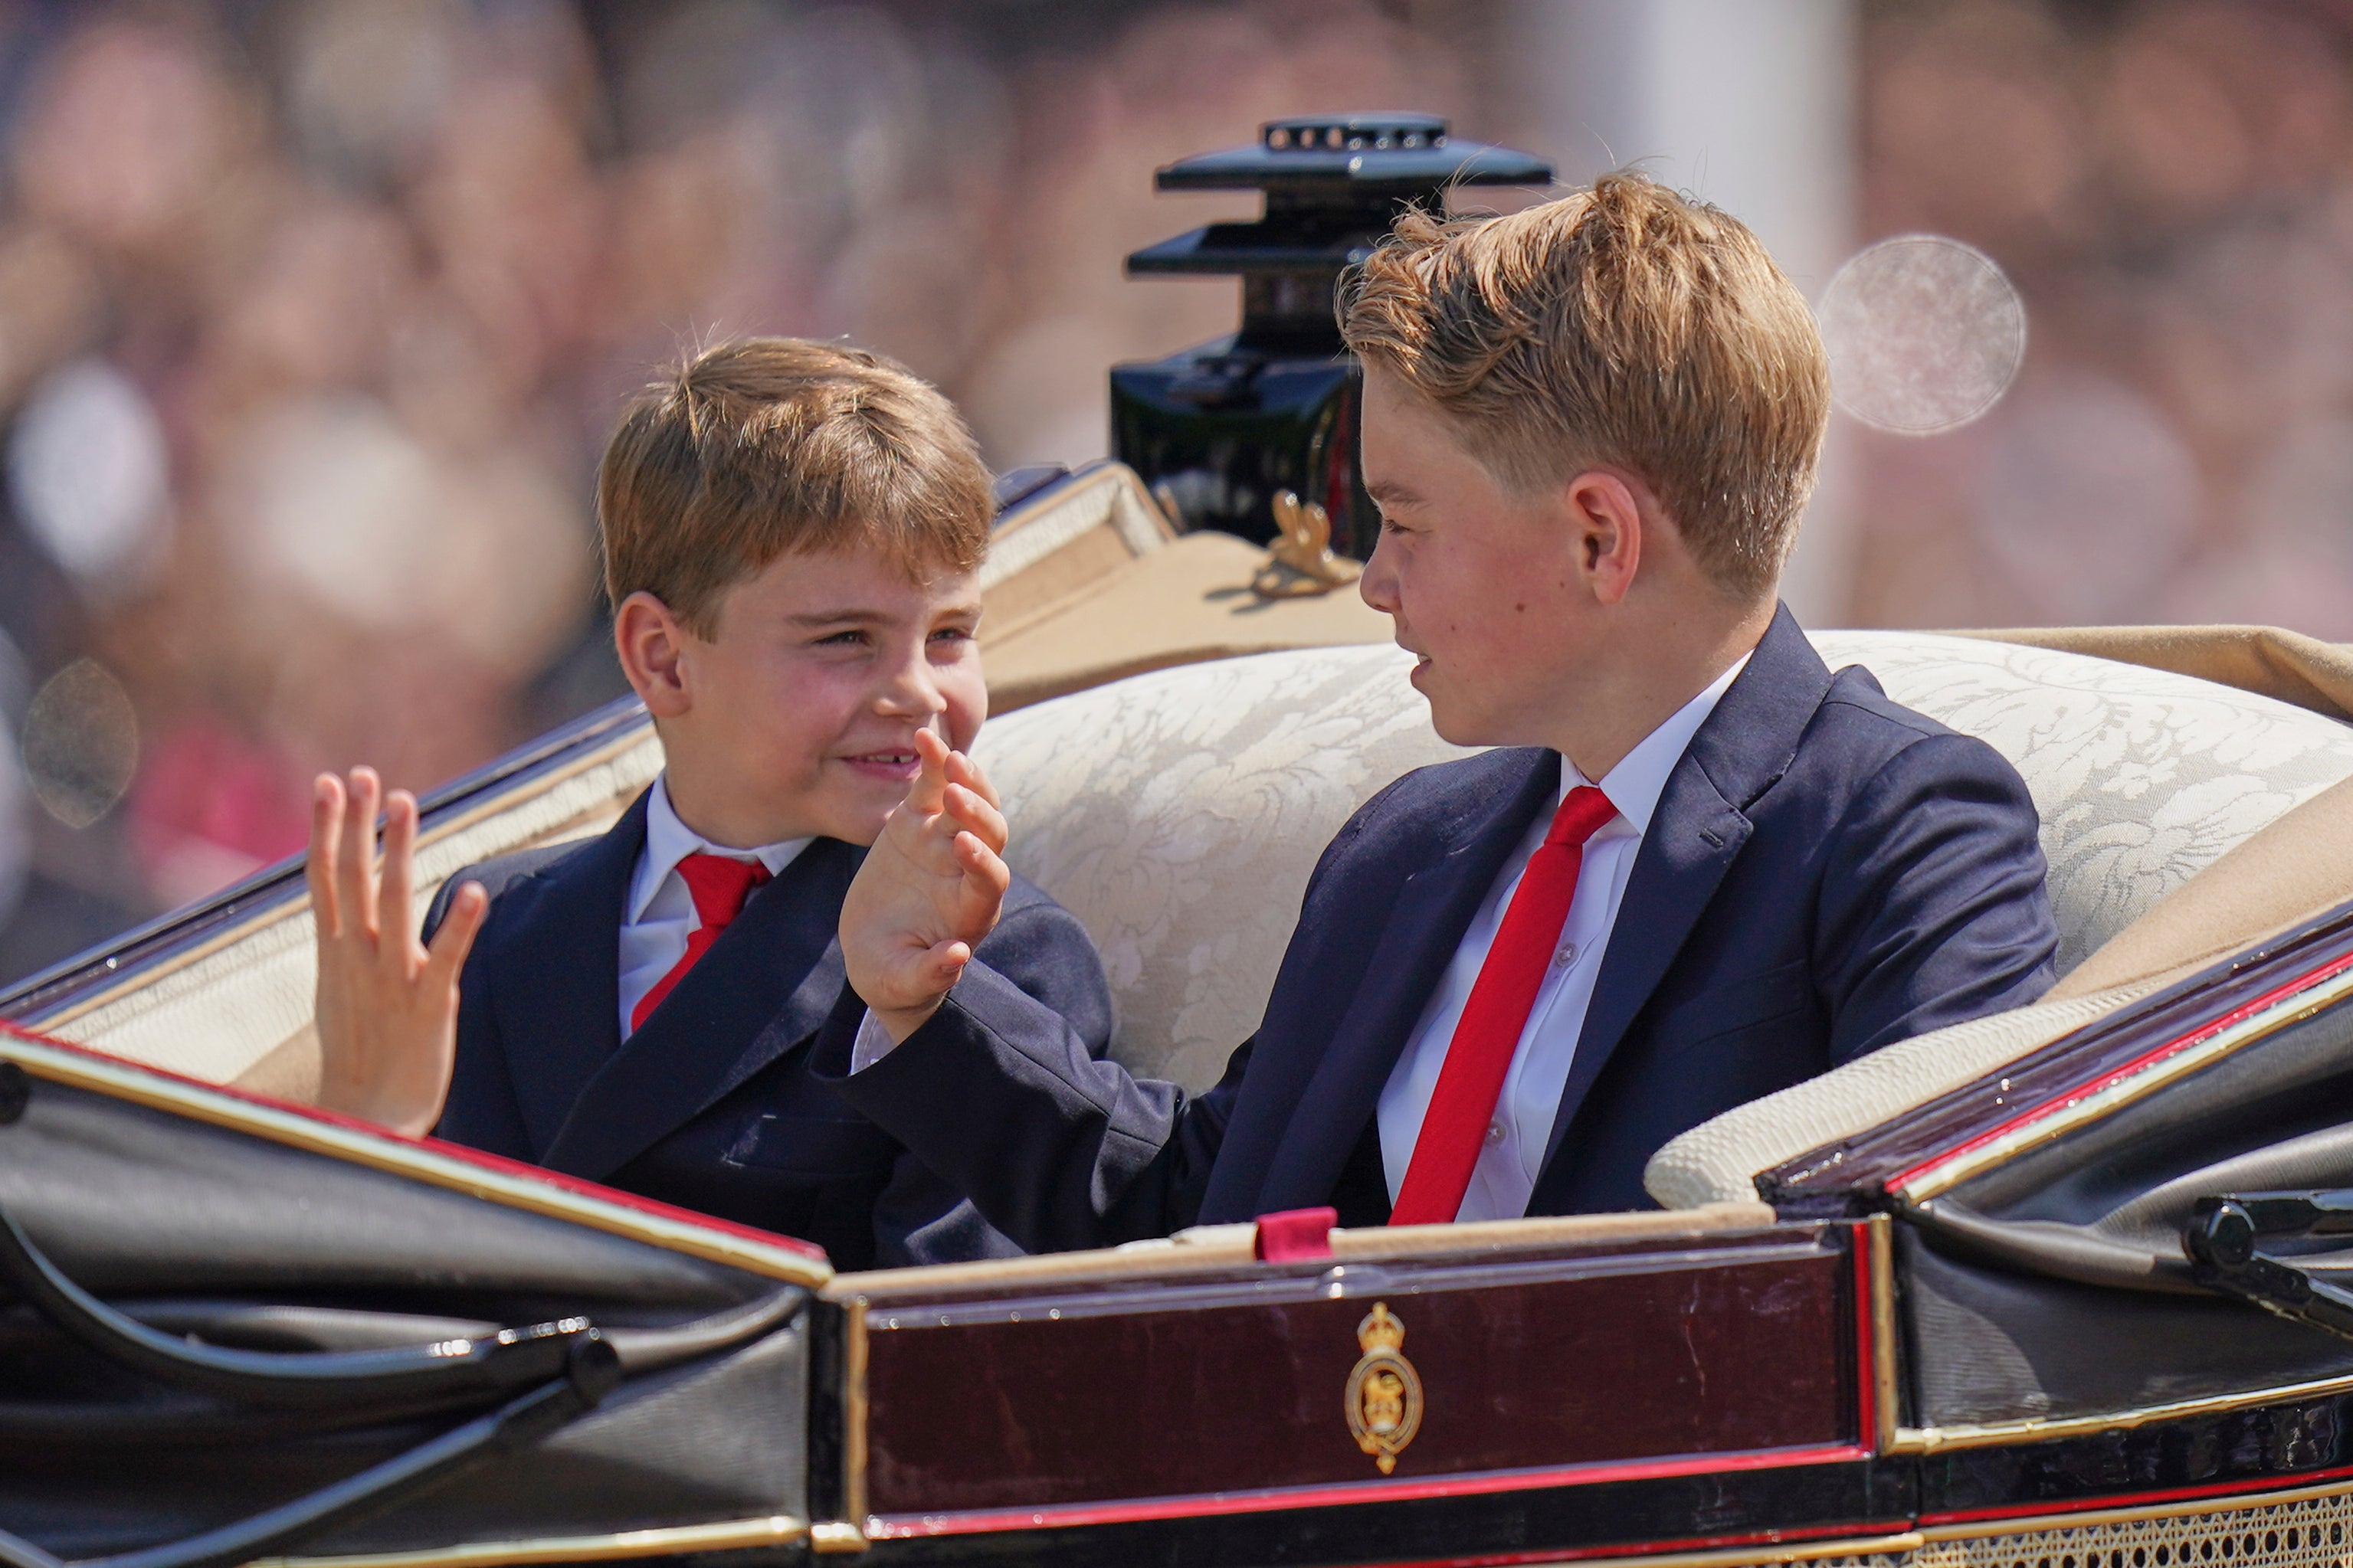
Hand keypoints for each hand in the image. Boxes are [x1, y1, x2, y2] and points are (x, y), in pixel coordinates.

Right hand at [306, 768, 487, 1136]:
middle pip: (351, 876)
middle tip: (361, 773)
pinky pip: (444, 956)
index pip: (325, 877)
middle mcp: (357, 957)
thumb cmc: (357, 1053)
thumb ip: (345, 942)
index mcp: (335, 952)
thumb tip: (344, 904)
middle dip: (355, 822)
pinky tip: (474, 891)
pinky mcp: (428, 1005)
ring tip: (407, 803)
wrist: (364, 1118)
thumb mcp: (339, 988)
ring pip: (391, 901)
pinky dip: (458, 924)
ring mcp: (390, 978)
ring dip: (400, 850)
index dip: (325, 828)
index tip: (327, 783)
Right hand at [839, 729, 1011, 1041]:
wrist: (878, 953)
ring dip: (968, 781)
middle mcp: (968, 871)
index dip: (982, 862)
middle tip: (956, 795)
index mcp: (971, 911)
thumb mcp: (904, 983)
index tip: (964, 847)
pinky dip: (934, 763)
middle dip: (978, 815)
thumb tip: (957, 957)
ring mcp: (945, 842)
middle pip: (991, 835)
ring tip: (951, 758)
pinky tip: (924, 737)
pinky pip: (934, 787)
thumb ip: (930, 974)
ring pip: (971, 804)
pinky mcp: (920, 823)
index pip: (990, 881)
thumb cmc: (895, 976)